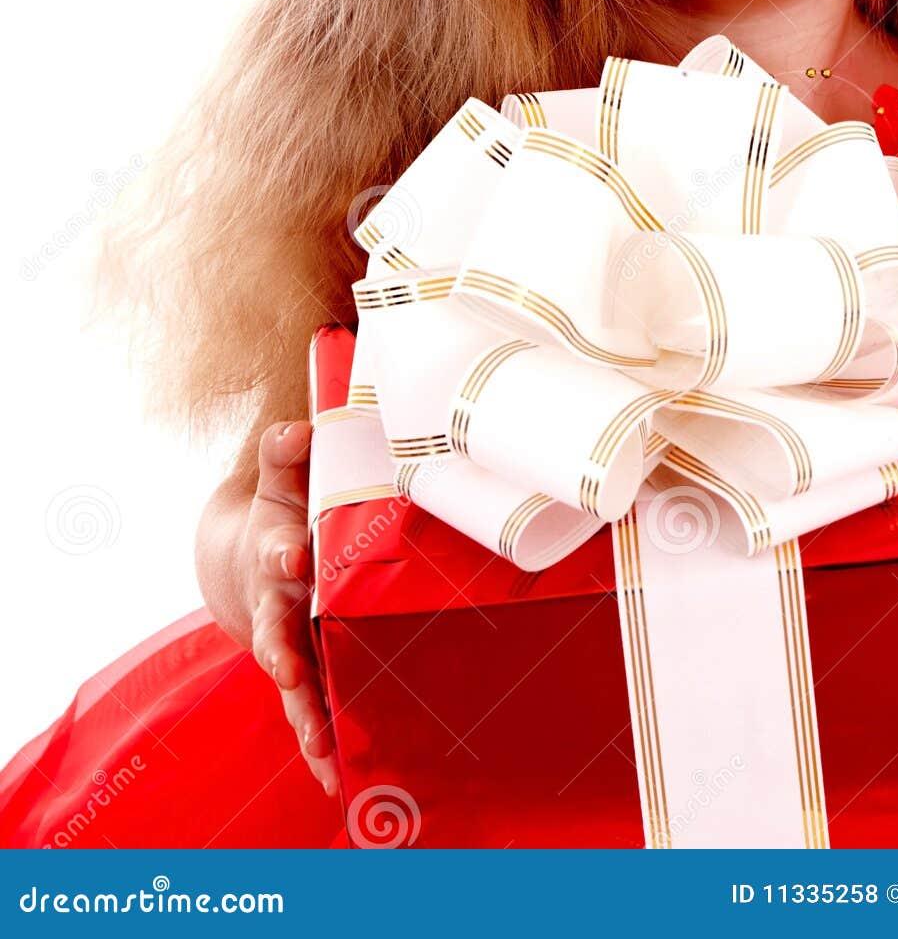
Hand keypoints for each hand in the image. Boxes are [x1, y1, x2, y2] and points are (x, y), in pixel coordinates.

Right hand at [240, 419, 339, 797]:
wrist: (248, 564)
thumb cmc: (281, 516)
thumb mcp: (280, 482)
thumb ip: (284, 456)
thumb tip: (296, 428)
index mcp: (276, 551)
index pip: (276, 546)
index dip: (283, 548)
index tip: (293, 552)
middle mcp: (277, 605)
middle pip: (274, 629)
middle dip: (282, 648)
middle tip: (287, 668)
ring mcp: (287, 646)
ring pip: (294, 685)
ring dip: (305, 714)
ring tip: (321, 748)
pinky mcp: (305, 675)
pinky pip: (313, 711)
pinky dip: (320, 745)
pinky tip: (336, 782)